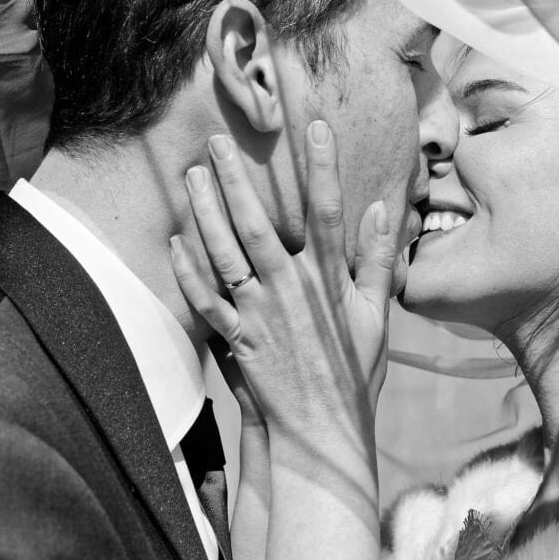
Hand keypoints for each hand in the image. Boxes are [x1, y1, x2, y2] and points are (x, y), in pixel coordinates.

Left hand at [171, 120, 396, 440]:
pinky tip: (175, 239)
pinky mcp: (237, 339)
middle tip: (218, 141)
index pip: (328, 213)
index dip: (322, 167)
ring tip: (192, 174)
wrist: (325, 433)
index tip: (316, 126)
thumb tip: (383, 210)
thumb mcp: (379, 316)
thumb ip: (379, 261)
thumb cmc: (356, 374)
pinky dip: (188, 270)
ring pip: (226, 254)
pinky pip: (206, 300)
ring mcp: (260, 315)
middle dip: (237, 179)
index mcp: (331, 283)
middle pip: (260, 224)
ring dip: (206, 212)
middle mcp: (292, 291)